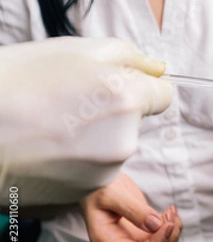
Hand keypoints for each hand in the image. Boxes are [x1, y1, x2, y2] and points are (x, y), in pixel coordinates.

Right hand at [0, 37, 172, 205]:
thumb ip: (131, 57)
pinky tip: (46, 147)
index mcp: (129, 98)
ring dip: (94, 135)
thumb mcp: (77, 50)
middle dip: (113, 110)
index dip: (142, 87)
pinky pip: (94, 167)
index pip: (163, 95)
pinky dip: (78, 158)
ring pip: (115, 144)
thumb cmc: (19, 81)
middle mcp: (126, 139)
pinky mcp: (85, 191)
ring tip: (50, 124)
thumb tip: (159, 70)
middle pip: (136, 121)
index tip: (118, 86)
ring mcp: (105, 170)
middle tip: (67, 101)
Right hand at [80, 173, 182, 241]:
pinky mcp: (142, 234)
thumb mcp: (112, 194)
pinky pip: (161, 240)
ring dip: (172, 235)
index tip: (167, 225)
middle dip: (168, 241)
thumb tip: (156, 225)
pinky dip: (171, 228)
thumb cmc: (98, 187)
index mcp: (105, 241)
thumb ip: (133, 210)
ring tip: (171, 212)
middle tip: (171, 216)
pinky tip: (170, 212)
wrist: (97, 182)